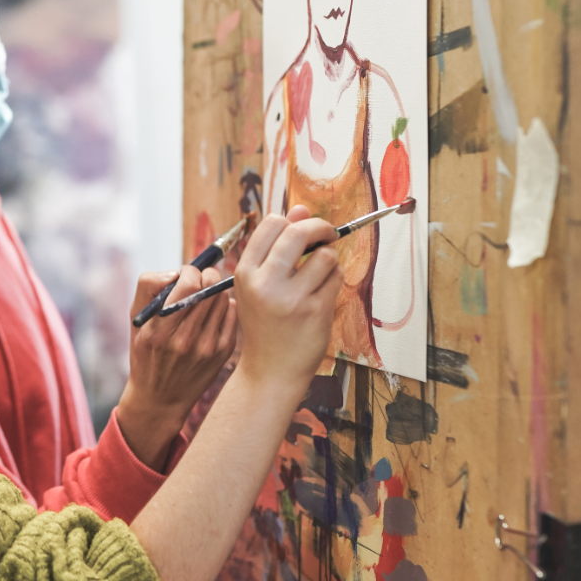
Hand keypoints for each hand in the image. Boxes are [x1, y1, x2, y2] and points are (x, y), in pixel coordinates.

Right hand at [117, 263, 238, 469]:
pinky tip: (212, 313)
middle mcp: (185, 340)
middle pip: (210, 288)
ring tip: (203, 299)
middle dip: (205, 277)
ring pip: (223, 298)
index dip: (189, 272)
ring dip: (215, 291)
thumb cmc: (146, 353)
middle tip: (198, 281)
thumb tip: (175, 271)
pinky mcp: (223, 352)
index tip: (184, 275)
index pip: (188, 285)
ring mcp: (207, 347)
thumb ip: (148, 287)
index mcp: (159, 330)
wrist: (161, 398)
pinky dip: (225, 306)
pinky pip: (232, 314)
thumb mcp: (136, 321)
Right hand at [231, 204, 340, 399]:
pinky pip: (336, 278)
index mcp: (244, 272)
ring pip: (324, 255)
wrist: (269, 371)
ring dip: (329, 260)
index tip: (306, 228)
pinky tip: (323, 294)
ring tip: (321, 276)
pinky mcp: (314, 311)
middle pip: (299, 232)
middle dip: (320, 227)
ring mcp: (290, 297)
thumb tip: (300, 209)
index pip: (272, 224)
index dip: (294, 220)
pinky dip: (335, 280)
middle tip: (328, 236)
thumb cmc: (265, 324)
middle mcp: (264, 283)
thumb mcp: (258, 285)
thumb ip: (276, 247)